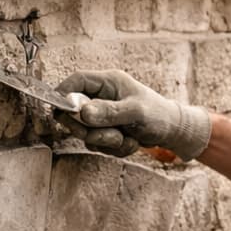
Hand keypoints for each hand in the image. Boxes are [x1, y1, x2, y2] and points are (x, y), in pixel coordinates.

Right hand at [55, 70, 211, 159]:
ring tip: (127, 138)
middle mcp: (101, 97)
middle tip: (109, 135)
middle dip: (89, 129)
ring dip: (106, 141)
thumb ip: (109, 112)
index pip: (76, 81)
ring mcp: (102, 115)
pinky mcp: (104, 131)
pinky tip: (130, 143)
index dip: (63, 93)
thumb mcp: (136, 112)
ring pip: (86, 132)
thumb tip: (82, 112)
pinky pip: (97, 144)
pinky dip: (113, 149)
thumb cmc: (158, 115)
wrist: (172, 132)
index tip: (58, 110)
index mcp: (108, 82)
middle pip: (74, 111)